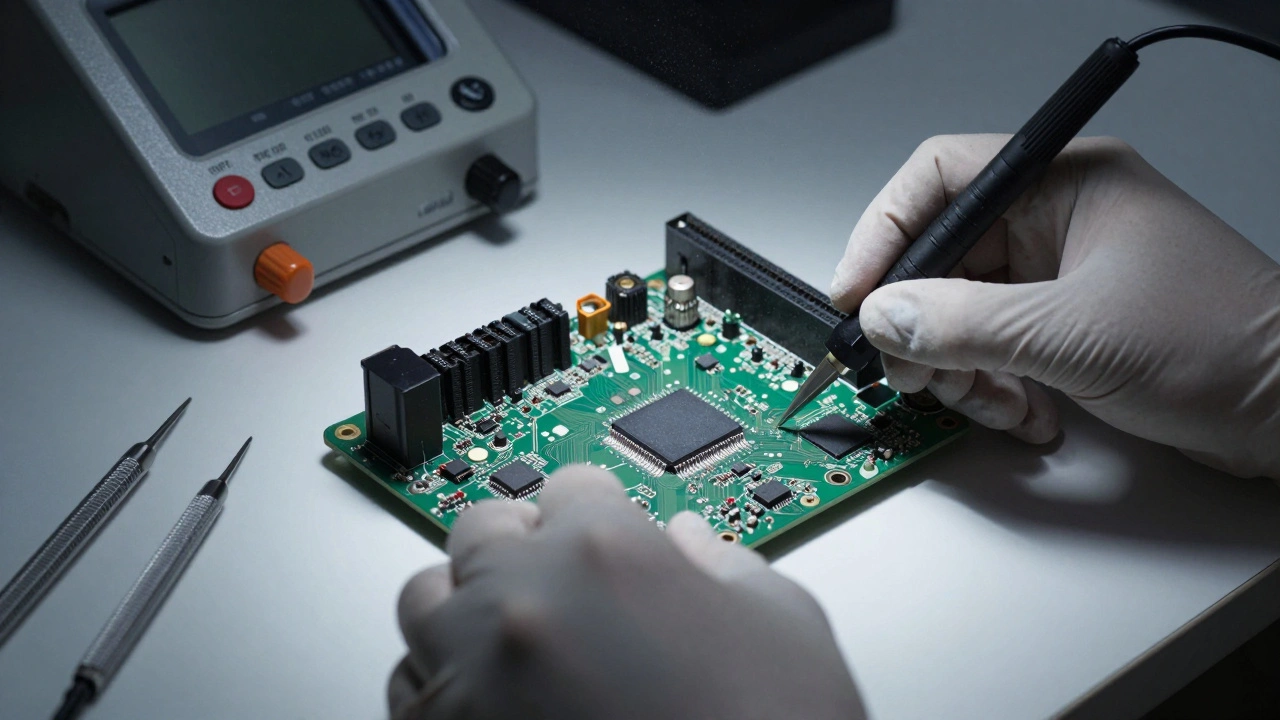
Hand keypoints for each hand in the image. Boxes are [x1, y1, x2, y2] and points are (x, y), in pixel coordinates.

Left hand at [388, 465, 865, 719]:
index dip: (596, 508)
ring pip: (424, 601)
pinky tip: (487, 699)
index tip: (599, 530)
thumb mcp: (787, 631)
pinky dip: (439, 681)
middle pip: (482, 527)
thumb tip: (692, 545)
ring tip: (511, 637)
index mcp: (607, 552)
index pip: (573, 484)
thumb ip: (729, 566)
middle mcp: (523, 601)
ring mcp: (471, 676)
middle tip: (554, 576)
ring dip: (463, 606)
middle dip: (518, 543)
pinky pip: (405, 688)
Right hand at [830, 135, 1279, 478]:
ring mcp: (1059, 277)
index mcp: (1064, 183)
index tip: (856, 294)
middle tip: (913, 370)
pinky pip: (993, 351)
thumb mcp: (1073, 333)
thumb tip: (885, 316)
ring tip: (992, 404)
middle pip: (942, 260)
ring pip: (961, 315)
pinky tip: (1030, 414)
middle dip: (923, 325)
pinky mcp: (1064, 328)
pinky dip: (996, 390)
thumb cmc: (1223, 343)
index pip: (938, 181)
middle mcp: (1056, 222)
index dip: (884, 234)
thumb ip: (965, 323)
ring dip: (961, 371)